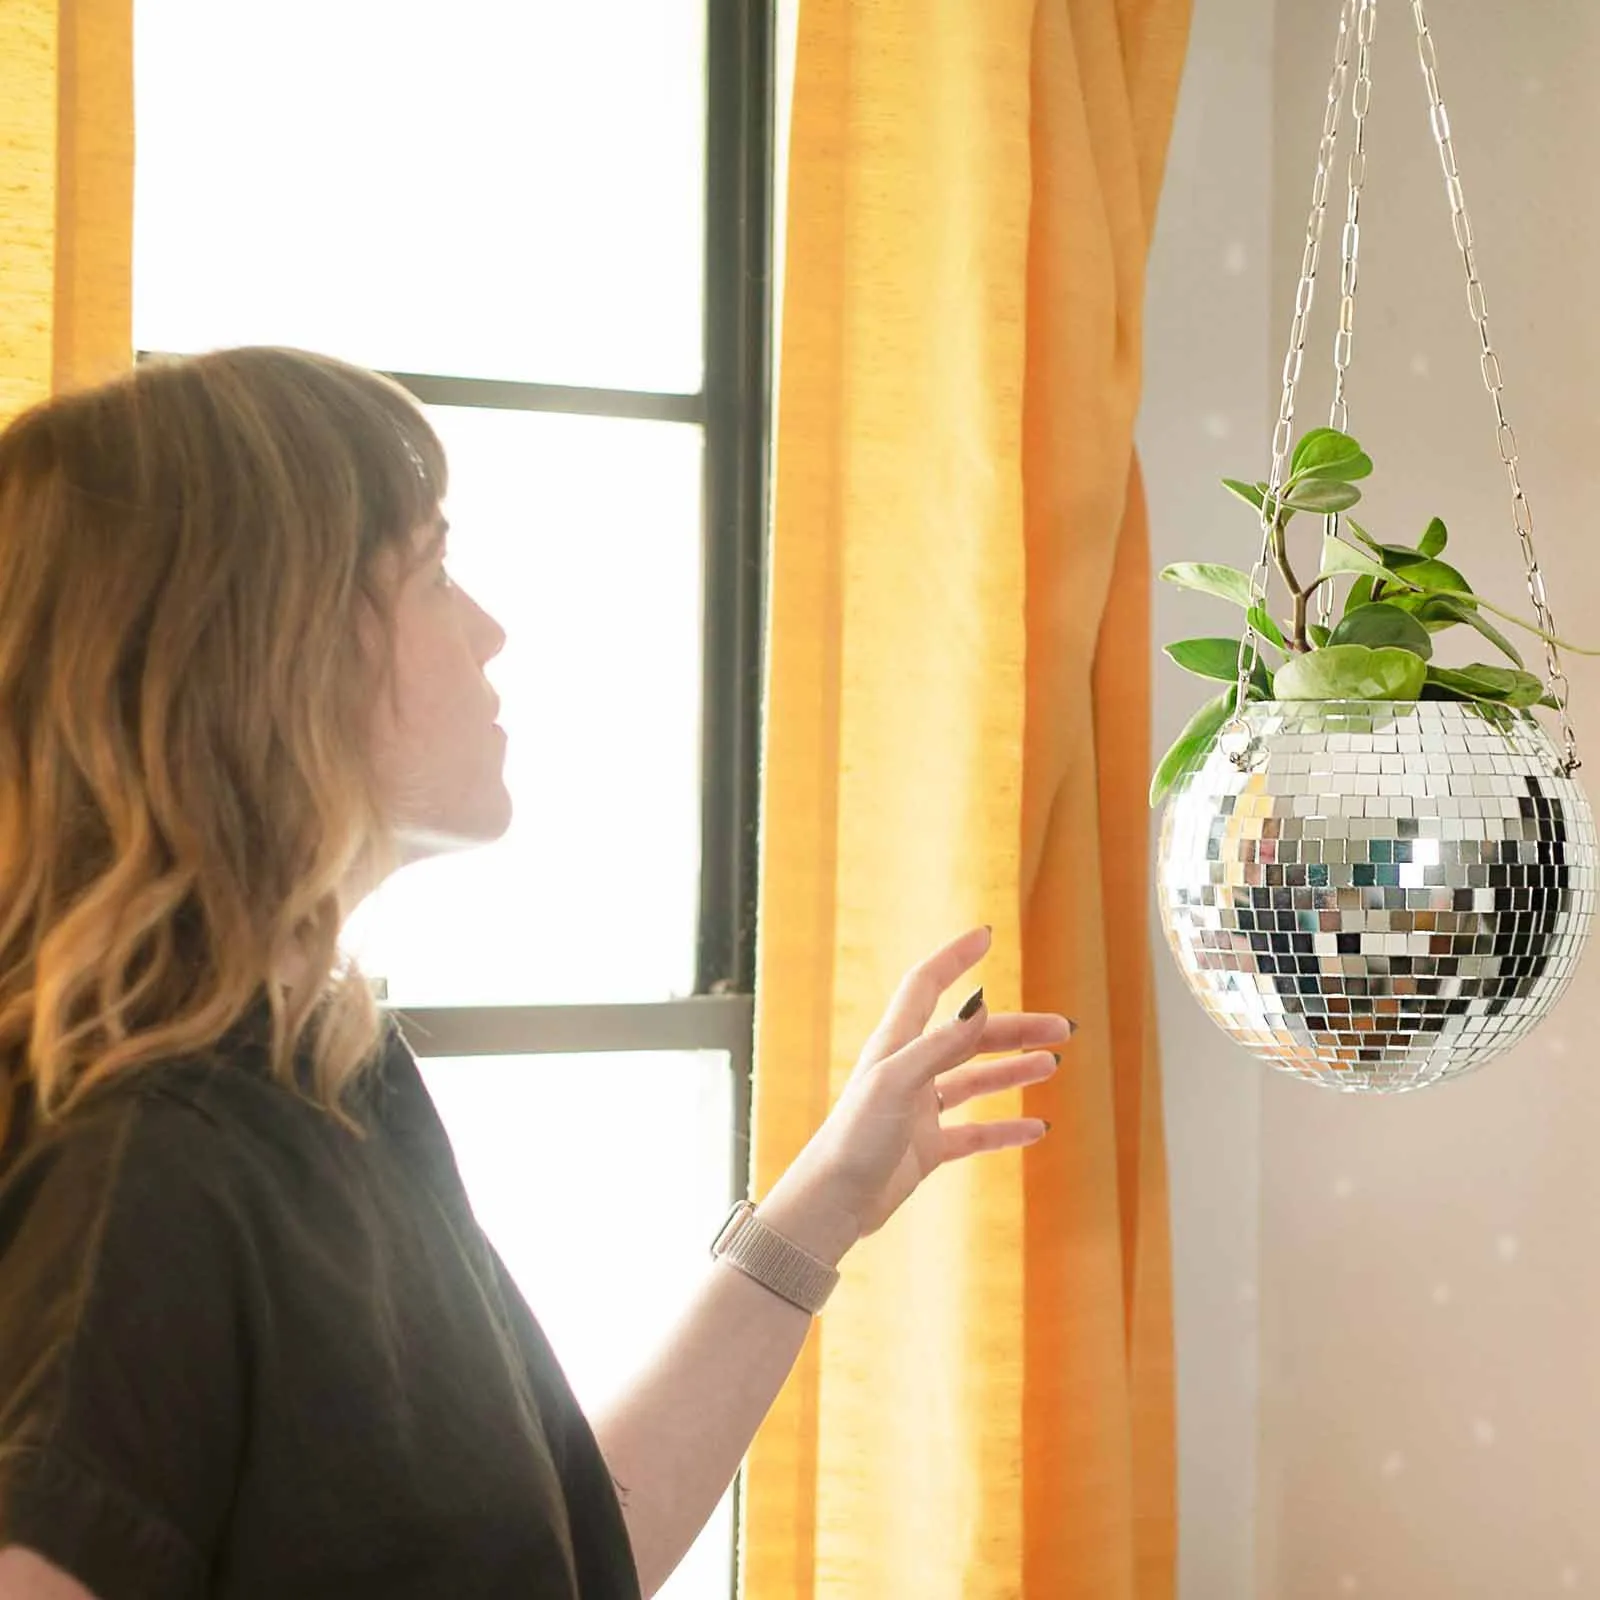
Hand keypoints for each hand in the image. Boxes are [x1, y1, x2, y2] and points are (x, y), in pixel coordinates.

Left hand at [757, 926, 1073, 1263]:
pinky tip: (1036, 1129)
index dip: (954, 958)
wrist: (833, 1203)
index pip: (926, 985)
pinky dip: (1004, 1128)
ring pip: (974, 1080)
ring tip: (1052, 1065)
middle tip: (1062, 1029)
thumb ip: (940, 1044)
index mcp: (895, 1045)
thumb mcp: (899, 1082)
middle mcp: (907, 1070)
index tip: (987, 935)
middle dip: (1015, 1029)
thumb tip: (980, 1003)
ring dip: (1012, 1070)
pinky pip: (973, 1132)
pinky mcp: (925, 1147)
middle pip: (968, 1036)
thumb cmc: (855, 1138)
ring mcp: (917, 1109)